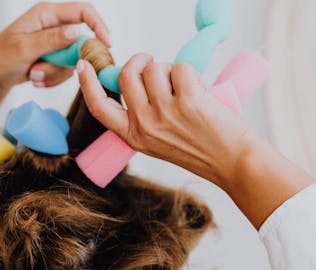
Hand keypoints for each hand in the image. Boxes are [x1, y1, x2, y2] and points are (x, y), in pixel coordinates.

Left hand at [0, 2, 109, 115]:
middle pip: (81, 41)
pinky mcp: (53, 58)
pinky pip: (65, 71)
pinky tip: (34, 78)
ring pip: (73, 60)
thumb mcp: (24, 48)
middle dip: (66, 62)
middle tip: (42, 70)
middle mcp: (53, 25)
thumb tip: (78, 31)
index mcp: (46, 13)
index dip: (99, 25)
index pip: (83, 11)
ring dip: (54, 73)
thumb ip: (52, 40)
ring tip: (33, 74)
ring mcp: (54, 43)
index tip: (107, 44)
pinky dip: (51, 79)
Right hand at [77, 55, 314, 227]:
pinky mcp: (188, 100)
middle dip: (141, 62)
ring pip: (154, 68)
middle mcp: (144, 124)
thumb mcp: (158, 140)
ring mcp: (165, 112)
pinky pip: (180, 68)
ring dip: (170, 70)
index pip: (100, 108)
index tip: (82, 66)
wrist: (233, 162)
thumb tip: (136, 78)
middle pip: (127, 75)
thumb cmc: (199, 149)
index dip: (87, 84)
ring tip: (185, 89)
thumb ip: (142, 115)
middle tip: (154, 65)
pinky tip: (200, 92)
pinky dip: (191, 73)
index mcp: (133, 136)